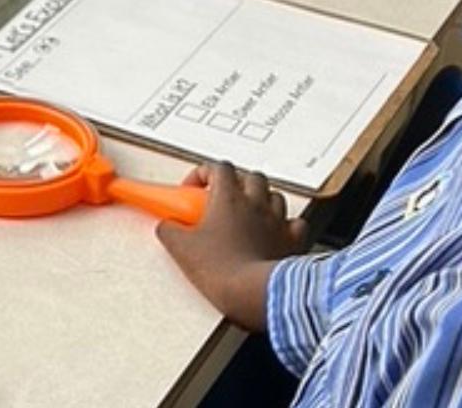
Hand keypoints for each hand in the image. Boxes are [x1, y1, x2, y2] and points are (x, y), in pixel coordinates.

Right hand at [155, 162, 309, 329]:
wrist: (254, 293)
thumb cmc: (223, 270)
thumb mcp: (182, 249)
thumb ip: (170, 231)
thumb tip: (166, 227)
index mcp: (228, 198)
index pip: (219, 168)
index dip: (205, 174)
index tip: (195, 190)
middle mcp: (256, 203)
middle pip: (251, 177)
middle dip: (237, 183)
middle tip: (223, 199)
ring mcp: (277, 221)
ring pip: (275, 196)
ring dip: (262, 200)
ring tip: (249, 214)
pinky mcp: (292, 241)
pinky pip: (295, 224)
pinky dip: (286, 225)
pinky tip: (277, 233)